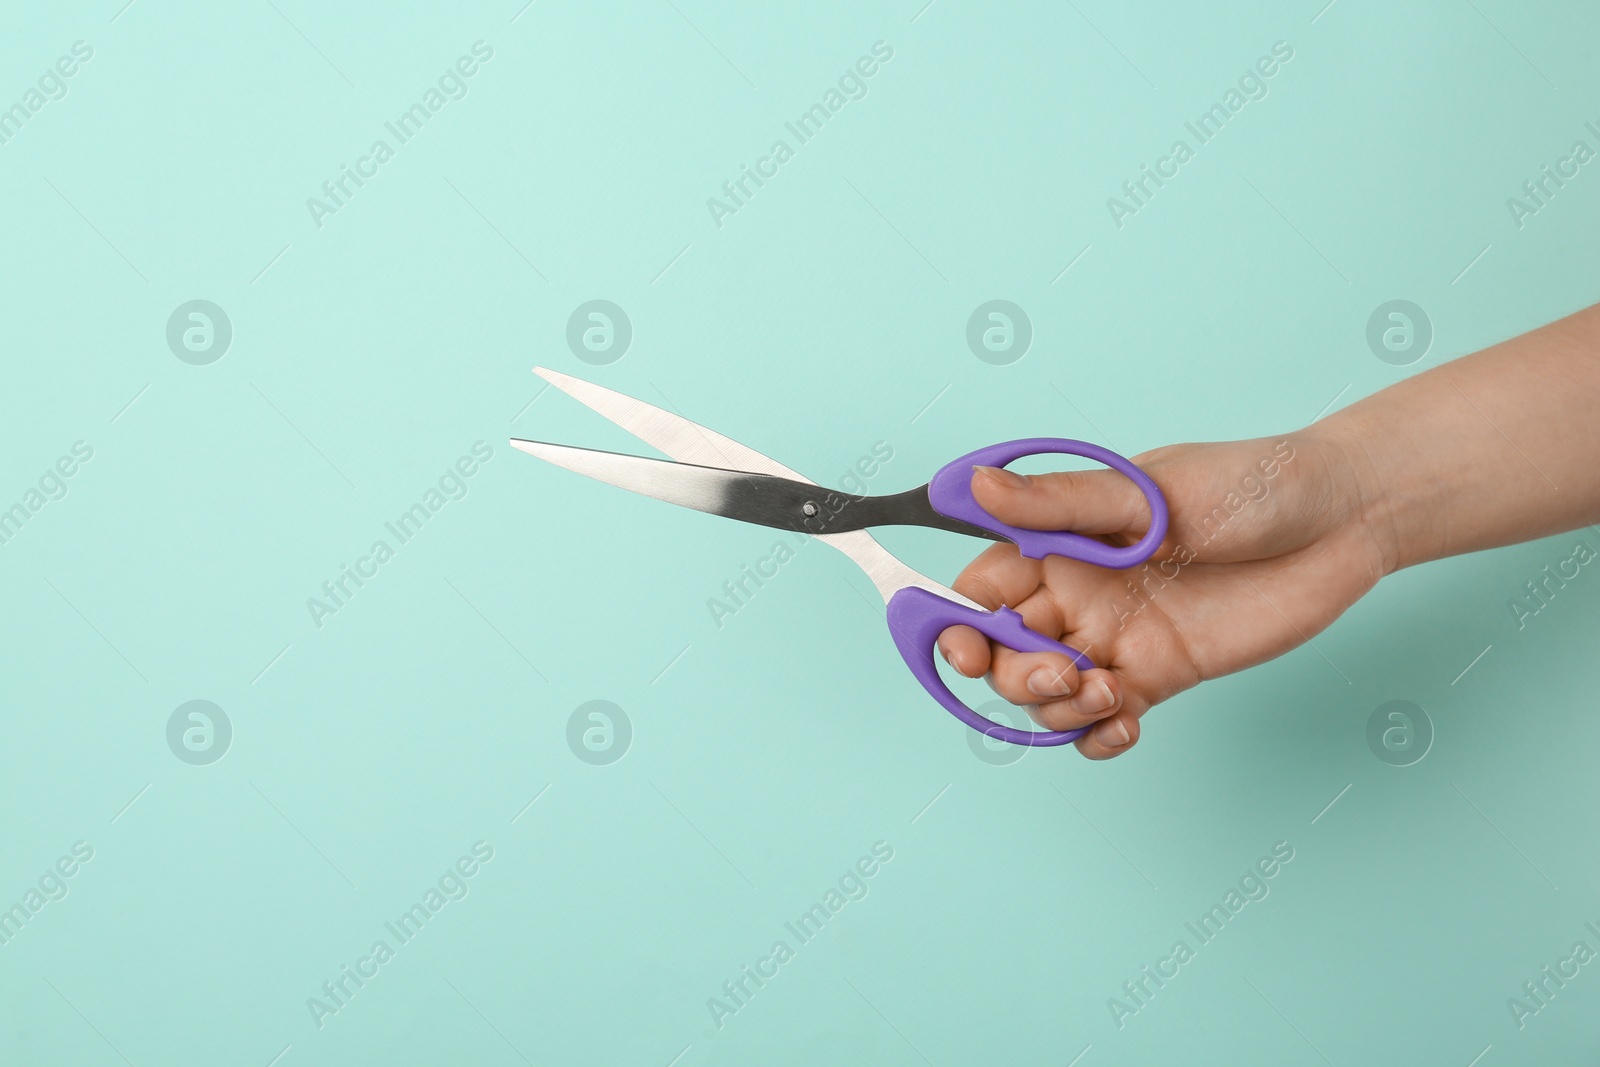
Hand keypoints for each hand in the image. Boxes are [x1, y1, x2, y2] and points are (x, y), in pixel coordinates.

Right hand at [937, 430, 1391, 758]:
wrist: (1341, 519)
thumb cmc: (1247, 483)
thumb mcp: (1148, 489)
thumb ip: (1060, 503)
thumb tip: (977, 484)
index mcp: (1061, 542)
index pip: (980, 591)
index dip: (957, 624)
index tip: (967, 649)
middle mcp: (1078, 593)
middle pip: (1005, 654)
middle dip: (1017, 676)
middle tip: (1069, 672)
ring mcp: (1118, 638)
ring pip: (1049, 696)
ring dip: (1058, 710)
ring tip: (1108, 694)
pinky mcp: (1162, 674)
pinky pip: (1105, 720)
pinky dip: (1099, 737)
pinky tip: (1123, 726)